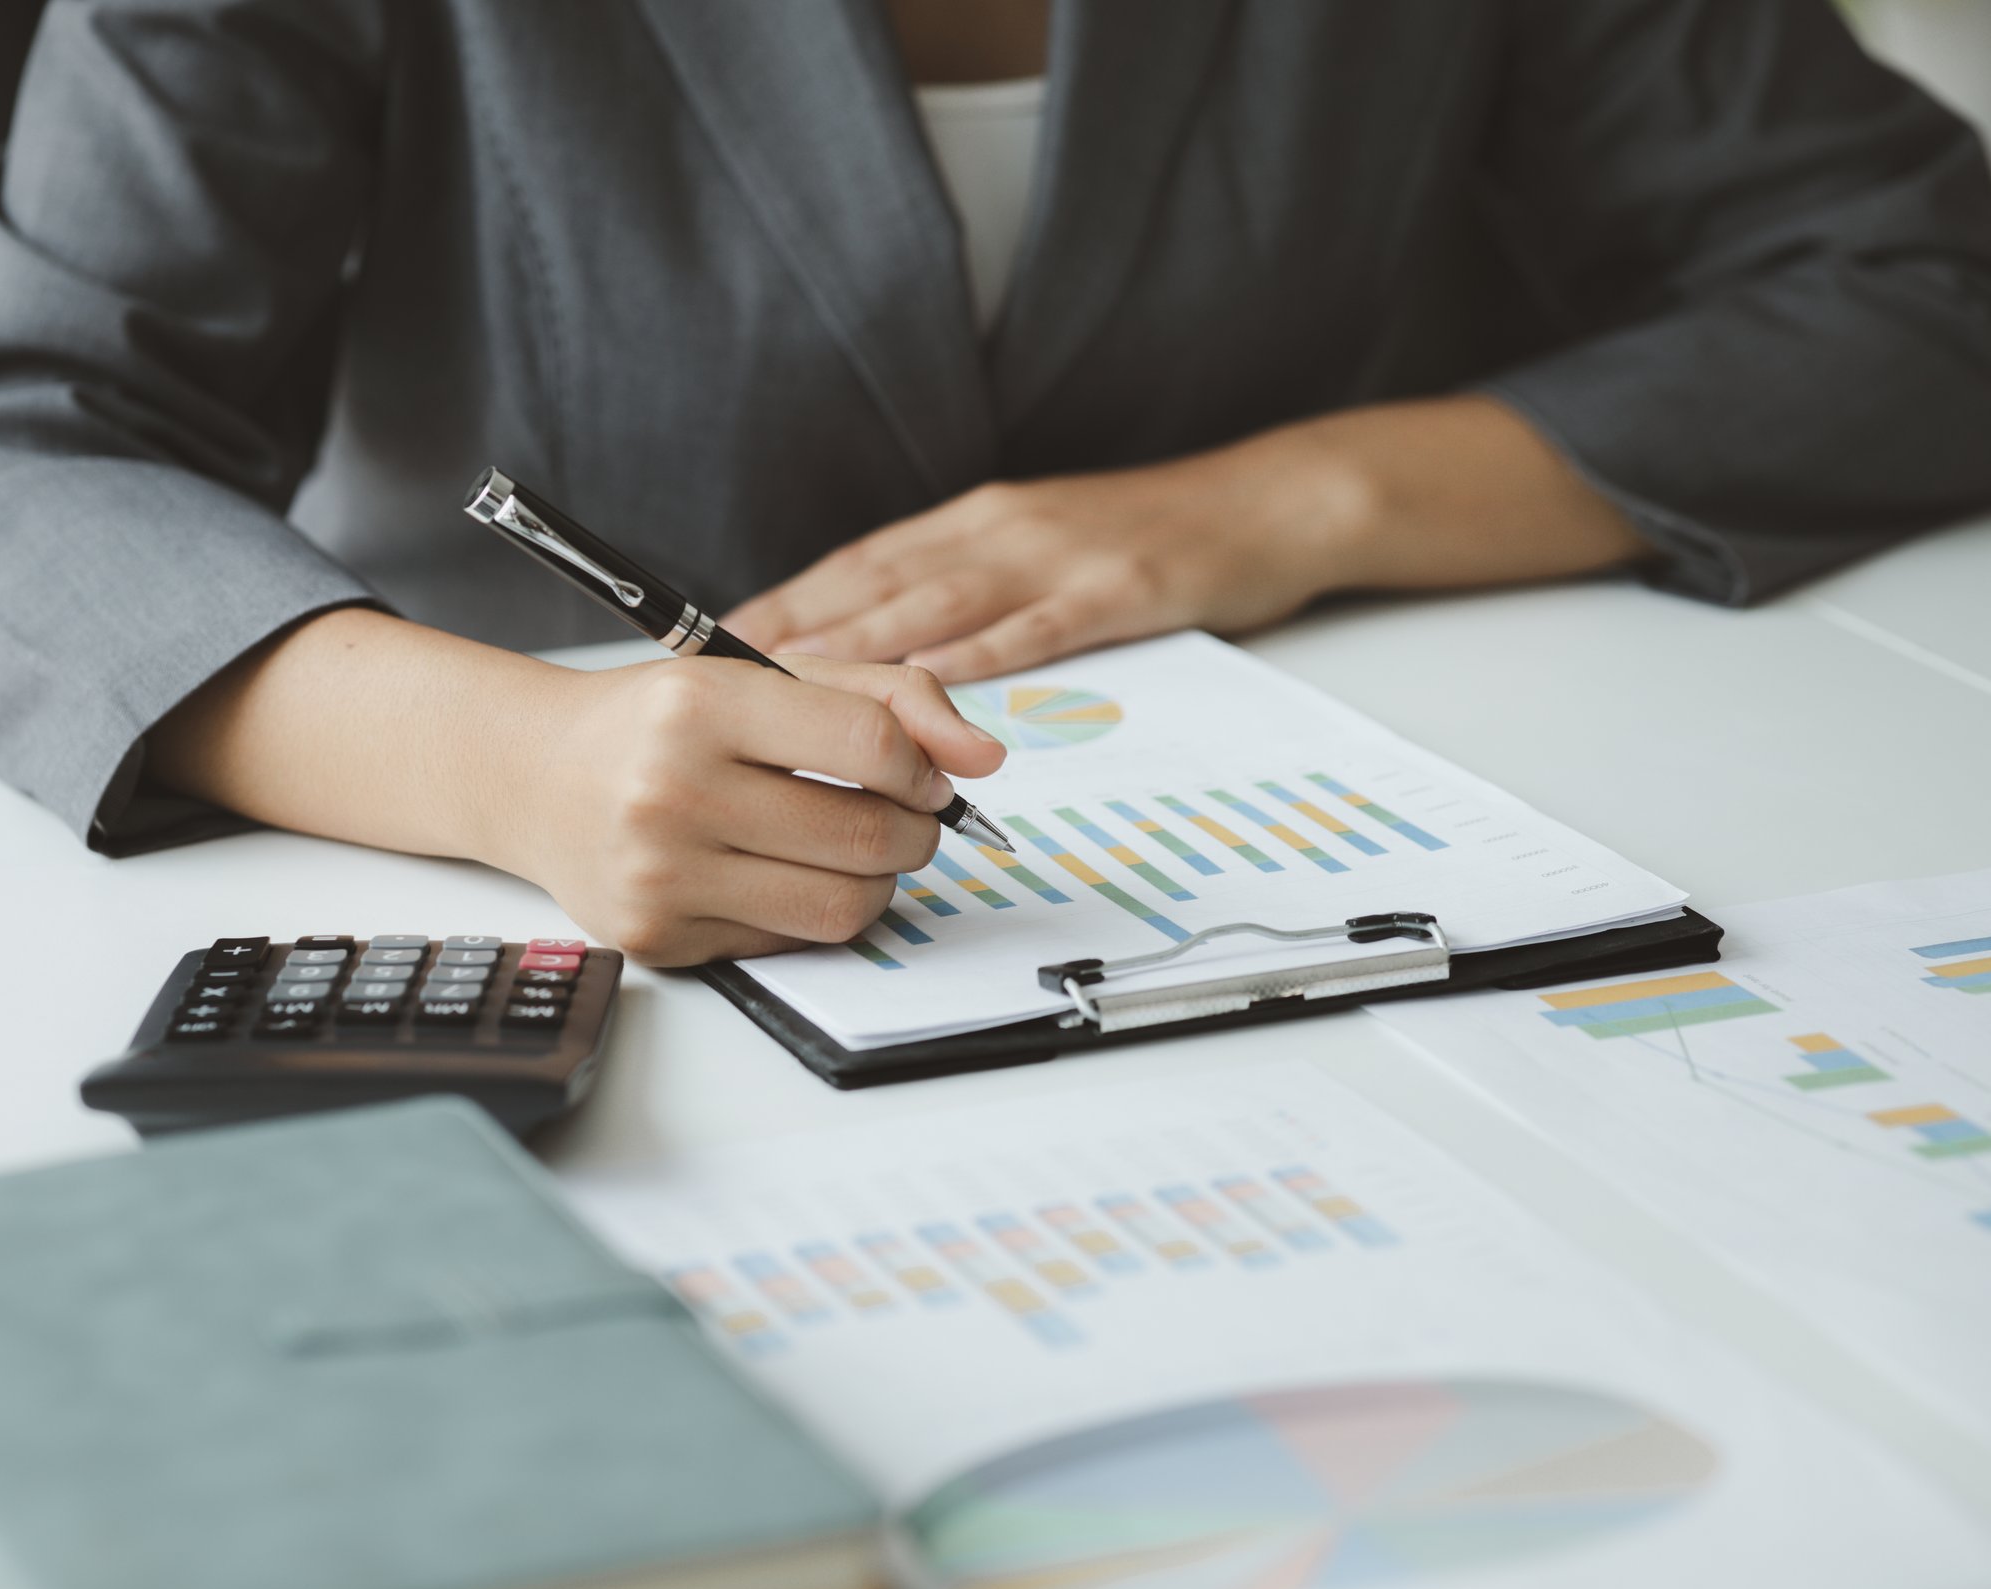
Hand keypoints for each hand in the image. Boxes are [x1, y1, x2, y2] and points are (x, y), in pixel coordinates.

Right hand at [487, 654, 1006, 965]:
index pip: (870, 745)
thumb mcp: (763, 674)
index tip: (918, 775)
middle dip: (914, 831)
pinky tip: (784, 875)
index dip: (921, 767)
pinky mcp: (658, 938)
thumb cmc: (660, 721)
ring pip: (843, 908)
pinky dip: (811, 913)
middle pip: (868, 837)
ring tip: (853, 849)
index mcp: (701, 705)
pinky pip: (789, 943)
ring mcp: (661, 875)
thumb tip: (983, 759)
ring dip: (878, 882)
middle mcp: (672, 791)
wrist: (533, 776)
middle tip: (902, 817)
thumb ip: (887, 696)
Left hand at [722, 439, 1355, 682]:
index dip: (789, 600)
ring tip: (796, 681)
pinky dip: (980, 655)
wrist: (1271, 502)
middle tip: (723, 670)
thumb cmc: (1154, 534)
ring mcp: (1059, 557)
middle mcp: (1002, 529)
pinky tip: (933, 683)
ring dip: (863, 643)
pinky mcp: (1119, 588)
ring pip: (942, 603)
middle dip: (797, 626)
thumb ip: (970, 583)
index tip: (718, 640)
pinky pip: (1038, 628)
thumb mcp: (1046, 545)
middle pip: (881, 582)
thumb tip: (887, 636)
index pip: (863, 563)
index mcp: (979, 521)